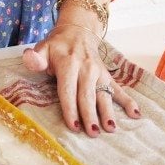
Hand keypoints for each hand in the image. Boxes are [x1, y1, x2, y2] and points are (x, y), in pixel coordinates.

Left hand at [22, 22, 140, 136]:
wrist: (77, 31)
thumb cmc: (56, 46)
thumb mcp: (43, 48)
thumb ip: (35, 57)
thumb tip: (29, 58)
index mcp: (68, 63)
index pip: (68, 89)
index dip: (70, 108)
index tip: (73, 126)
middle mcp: (86, 68)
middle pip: (87, 95)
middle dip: (90, 115)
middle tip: (92, 133)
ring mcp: (99, 73)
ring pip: (103, 95)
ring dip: (108, 112)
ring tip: (110, 128)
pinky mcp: (108, 76)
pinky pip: (119, 89)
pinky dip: (128, 101)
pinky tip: (136, 114)